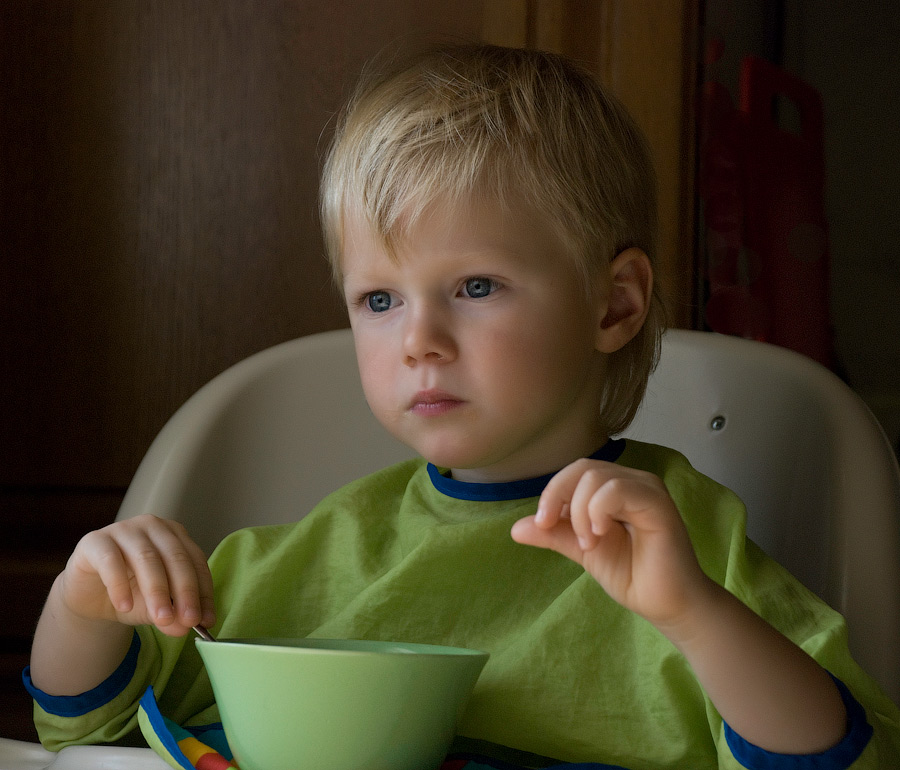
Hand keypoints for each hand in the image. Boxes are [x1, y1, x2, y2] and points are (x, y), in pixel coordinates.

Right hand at [59, 514, 215, 636]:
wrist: (89, 596)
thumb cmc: (130, 593)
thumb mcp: (155, 608)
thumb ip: (172, 614)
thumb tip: (186, 626)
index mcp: (175, 536)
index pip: (196, 562)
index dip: (203, 591)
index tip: (206, 620)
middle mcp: (153, 526)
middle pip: (175, 557)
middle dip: (185, 591)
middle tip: (189, 620)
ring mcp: (124, 530)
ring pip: (147, 557)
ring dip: (157, 590)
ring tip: (162, 618)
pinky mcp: (95, 541)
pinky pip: (111, 560)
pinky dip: (120, 585)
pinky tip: (125, 606)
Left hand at [511, 459, 710, 628]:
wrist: (666, 605)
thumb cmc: (631, 575)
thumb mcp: (583, 550)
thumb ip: (555, 534)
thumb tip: (515, 528)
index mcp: (615, 487)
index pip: (575, 472)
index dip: (552, 493)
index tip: (541, 524)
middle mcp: (632, 481)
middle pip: (582, 468)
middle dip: (559, 498)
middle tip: (560, 532)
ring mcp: (648, 489)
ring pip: (596, 477)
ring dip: (580, 512)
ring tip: (588, 544)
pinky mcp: (658, 504)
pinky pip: (618, 490)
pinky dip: (598, 511)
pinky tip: (600, 535)